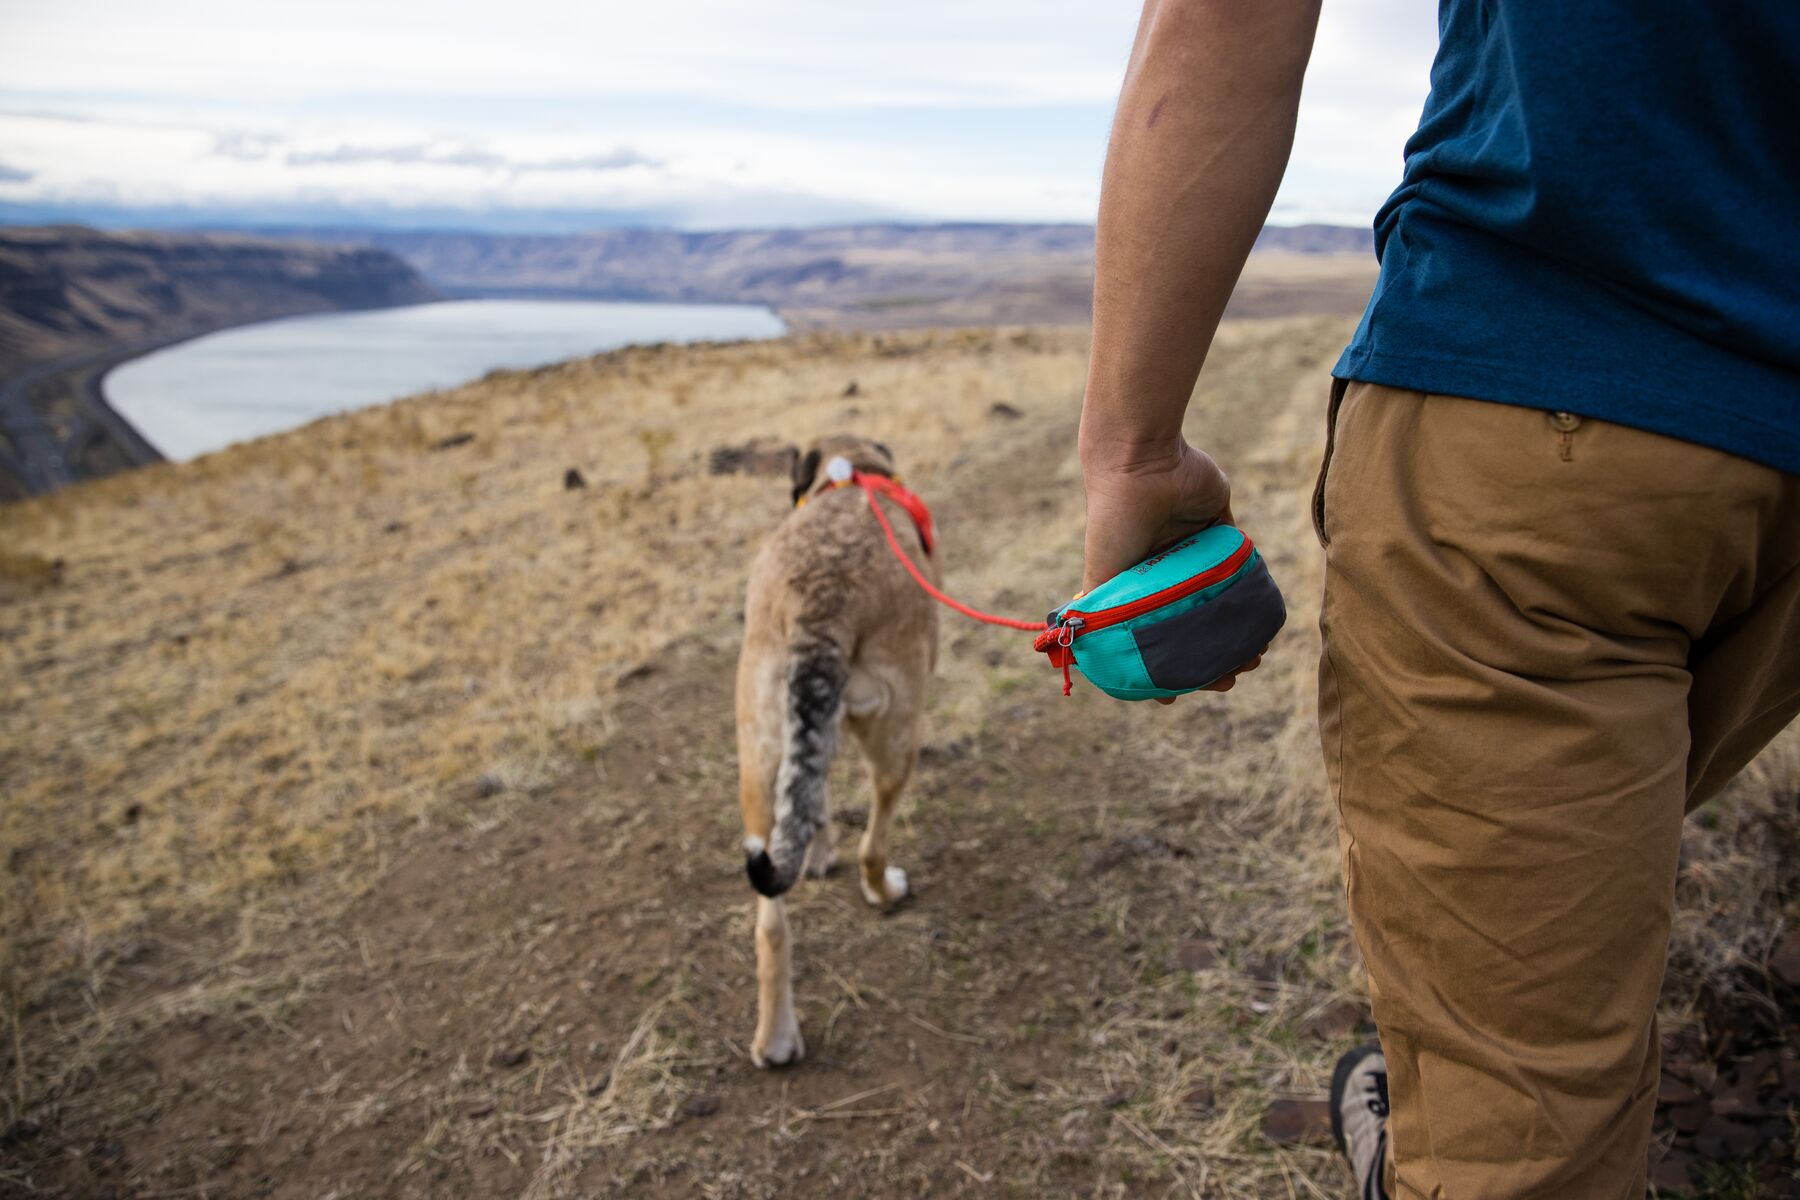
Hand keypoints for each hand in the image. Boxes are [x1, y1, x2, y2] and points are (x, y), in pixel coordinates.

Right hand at [1080, 437, 1260, 698]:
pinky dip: (1253, 588)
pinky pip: (1242, 562)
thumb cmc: (1114, 521)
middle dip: (1214, 653)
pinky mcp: (1220, 526)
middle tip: (1232, 676)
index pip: (1160, 633)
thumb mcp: (1100, 573)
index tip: (1186, 689)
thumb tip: (1082, 652)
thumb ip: (1095, 610)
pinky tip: (1263, 614)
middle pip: (1197, 621)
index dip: (1174, 663)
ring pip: (1223, 599)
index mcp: (1138, 583)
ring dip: (1238, 628)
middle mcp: (1166, 570)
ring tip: (1254, 654)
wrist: (1142, 463)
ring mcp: (1194, 549)